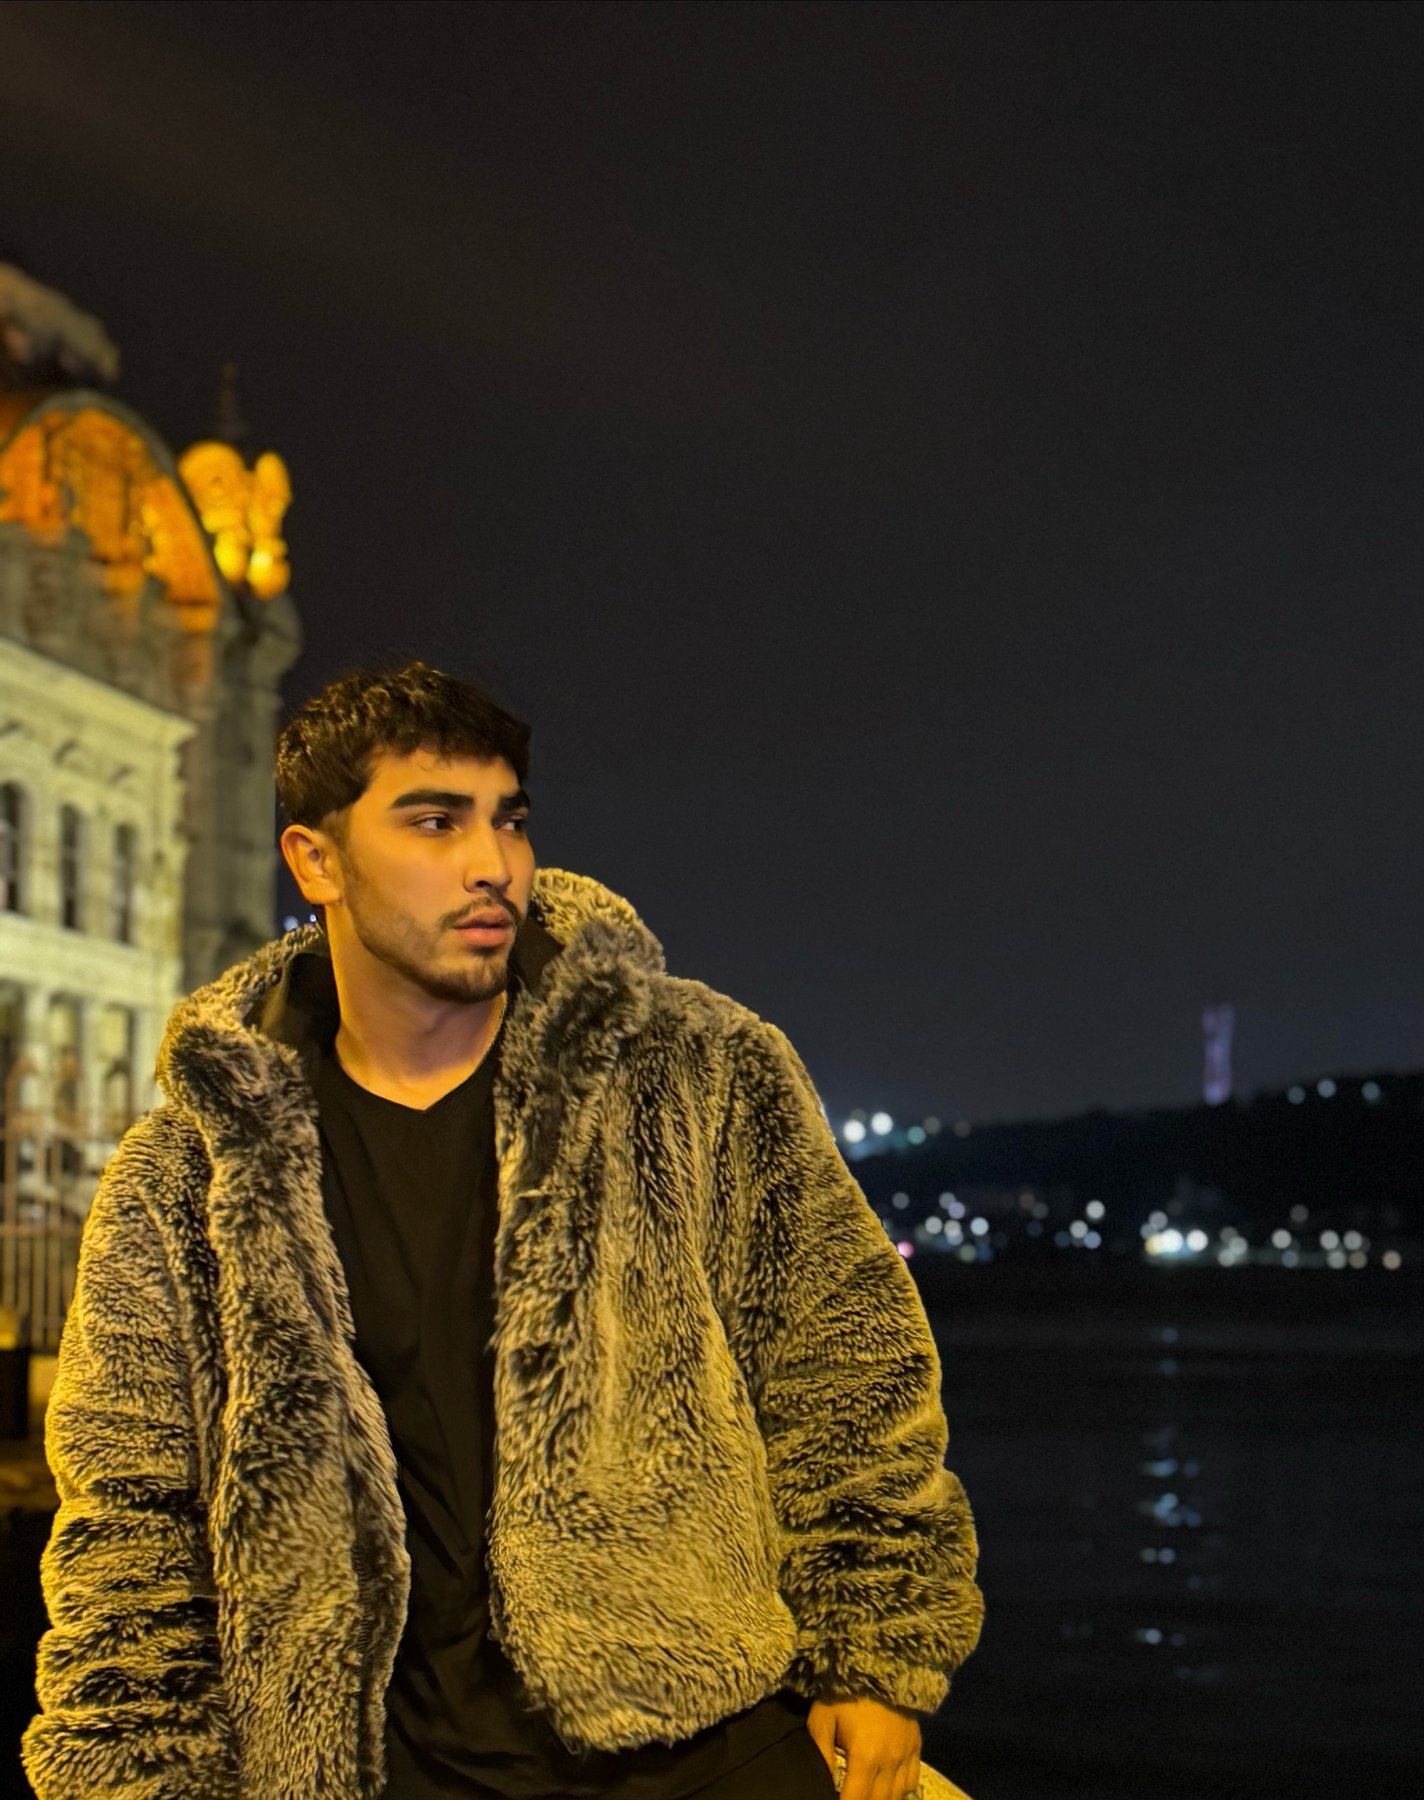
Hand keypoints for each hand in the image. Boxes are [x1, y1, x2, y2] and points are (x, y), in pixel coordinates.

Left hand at [807, 1695, 921, 1799]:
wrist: (878, 1662)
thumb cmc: (845, 1691)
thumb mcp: (823, 1718)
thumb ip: (821, 1753)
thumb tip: (824, 1780)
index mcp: (865, 1757)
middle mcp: (889, 1762)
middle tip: (850, 1797)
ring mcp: (906, 1755)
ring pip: (897, 1795)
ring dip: (882, 1799)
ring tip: (867, 1794)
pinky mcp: (916, 1745)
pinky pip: (912, 1780)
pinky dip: (901, 1789)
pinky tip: (889, 1787)